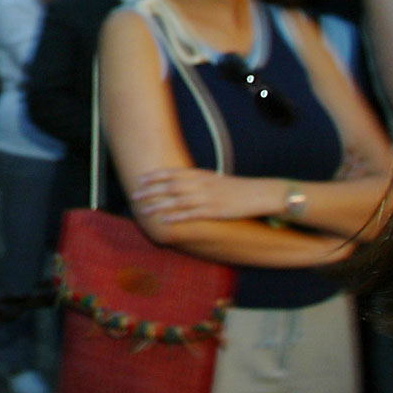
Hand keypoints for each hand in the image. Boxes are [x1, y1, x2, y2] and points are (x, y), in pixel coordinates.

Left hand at [131, 169, 276, 223]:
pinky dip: (175, 216)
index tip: (140, 179)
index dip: (154, 176)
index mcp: (200, 174)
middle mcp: (200, 184)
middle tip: (134, 195)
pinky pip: (190, 214)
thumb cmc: (235, 188)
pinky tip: (163, 220)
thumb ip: (197, 181)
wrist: (258, 193)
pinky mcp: (214, 211)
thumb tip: (181, 184)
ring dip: (157, 205)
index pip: (172, 173)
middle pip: (169, 186)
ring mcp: (206, 198)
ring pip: (176, 200)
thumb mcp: (213, 179)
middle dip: (150, 191)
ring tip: (143, 209)